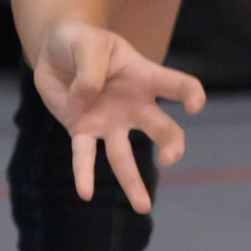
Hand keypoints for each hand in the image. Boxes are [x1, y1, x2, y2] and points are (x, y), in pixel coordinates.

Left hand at [33, 19, 205, 210]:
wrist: (55, 50)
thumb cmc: (81, 42)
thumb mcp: (87, 44)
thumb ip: (89, 72)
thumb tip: (84, 105)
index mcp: (143, 77)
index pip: (175, 84)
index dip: (189, 93)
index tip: (195, 105)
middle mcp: (132, 105)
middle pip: (160, 128)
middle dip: (171, 144)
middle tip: (171, 158)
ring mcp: (109, 122)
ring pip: (123, 156)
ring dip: (132, 182)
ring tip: (143, 208)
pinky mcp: (81, 130)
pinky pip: (84, 156)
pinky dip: (84, 175)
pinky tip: (85, 195)